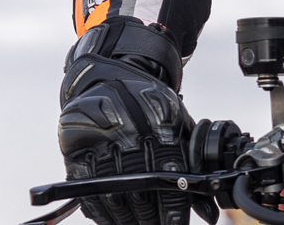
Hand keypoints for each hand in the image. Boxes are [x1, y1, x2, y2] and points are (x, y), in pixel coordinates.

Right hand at [59, 17, 194, 224]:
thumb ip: (192, 164)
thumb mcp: (177, 123)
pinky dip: (99, 211)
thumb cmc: (149, 104)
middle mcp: (128, 127)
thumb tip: (209, 210)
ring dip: (126, 219)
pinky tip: (111, 220)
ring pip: (113, 192)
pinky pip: (86, 188)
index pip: (169, 173)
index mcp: (160, 120)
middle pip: (141, 187)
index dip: (173, 206)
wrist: (110, 73)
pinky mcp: (74, 146)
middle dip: (151, 218)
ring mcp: (98, 137)